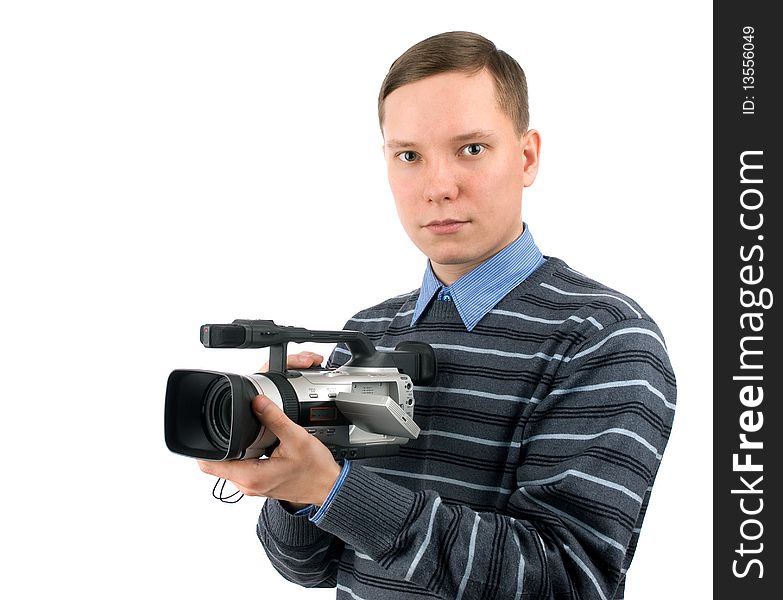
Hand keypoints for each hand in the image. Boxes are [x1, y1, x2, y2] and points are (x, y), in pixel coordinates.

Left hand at [197, 351, 338, 506]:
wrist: (329, 487)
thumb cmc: (316, 470)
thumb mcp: (296, 438)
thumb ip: (275, 418)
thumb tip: (258, 401)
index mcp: (251, 476)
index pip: (209, 465)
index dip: (202, 448)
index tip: (205, 430)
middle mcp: (248, 485)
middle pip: (217, 464)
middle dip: (220, 444)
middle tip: (230, 426)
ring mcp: (253, 486)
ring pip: (229, 466)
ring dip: (233, 450)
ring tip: (246, 434)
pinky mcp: (260, 483)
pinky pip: (242, 469)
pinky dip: (244, 455)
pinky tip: (257, 445)